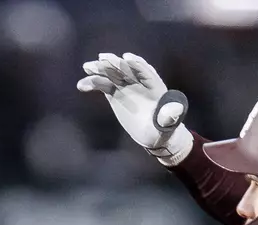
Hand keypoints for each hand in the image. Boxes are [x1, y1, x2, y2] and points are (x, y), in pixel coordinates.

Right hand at [76, 52, 192, 163]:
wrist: (154, 134)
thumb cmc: (165, 127)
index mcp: (154, 84)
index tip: (127, 58)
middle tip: (102, 59)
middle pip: (126, 69)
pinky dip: (93, 83)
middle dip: (115, 63)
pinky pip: (103, 85)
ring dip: (99, 69)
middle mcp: (139, 82)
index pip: (145, 71)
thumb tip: (176, 108)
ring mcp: (126, 86)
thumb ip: (170, 114)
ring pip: (111, 74)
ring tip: (87, 67)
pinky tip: (82, 85)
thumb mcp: (170, 122)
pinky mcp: (115, 94)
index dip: (137, 64)